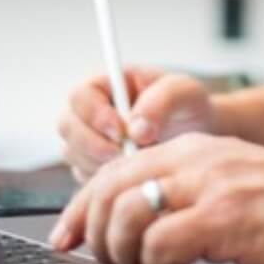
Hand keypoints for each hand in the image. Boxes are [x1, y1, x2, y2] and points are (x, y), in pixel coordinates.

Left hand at [49, 132, 263, 263]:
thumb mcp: (235, 181)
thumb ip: (188, 189)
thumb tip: (136, 219)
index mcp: (199, 147)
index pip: (118, 167)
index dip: (83, 206)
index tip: (67, 236)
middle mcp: (200, 157)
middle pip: (112, 186)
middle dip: (92, 232)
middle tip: (102, 263)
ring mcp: (212, 185)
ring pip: (128, 214)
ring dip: (123, 255)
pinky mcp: (225, 217)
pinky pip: (161, 243)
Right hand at [57, 69, 215, 182]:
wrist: (197, 135)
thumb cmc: (188, 105)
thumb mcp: (184, 92)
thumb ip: (161, 100)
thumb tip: (136, 128)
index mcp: (107, 83)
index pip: (80, 95)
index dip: (93, 114)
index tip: (119, 130)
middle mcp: (91, 110)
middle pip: (67, 126)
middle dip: (92, 144)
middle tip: (124, 155)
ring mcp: (88, 139)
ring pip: (73, 154)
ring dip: (100, 163)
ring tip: (136, 161)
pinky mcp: (92, 166)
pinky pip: (83, 177)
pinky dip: (103, 181)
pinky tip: (131, 175)